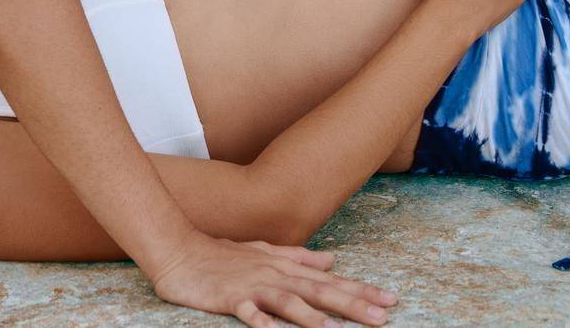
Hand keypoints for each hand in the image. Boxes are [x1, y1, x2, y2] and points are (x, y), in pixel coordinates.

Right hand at [149, 230, 396, 327]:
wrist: (180, 249)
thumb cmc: (222, 254)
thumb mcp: (265, 251)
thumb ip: (298, 257)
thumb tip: (331, 259)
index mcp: (284, 266)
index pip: (329, 280)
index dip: (360, 290)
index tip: (389, 300)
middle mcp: (274, 274)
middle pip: (319, 291)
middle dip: (353, 304)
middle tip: (383, 316)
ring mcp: (252, 285)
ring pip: (289, 301)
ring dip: (313, 317)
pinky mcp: (229, 298)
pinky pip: (248, 312)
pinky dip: (262, 322)